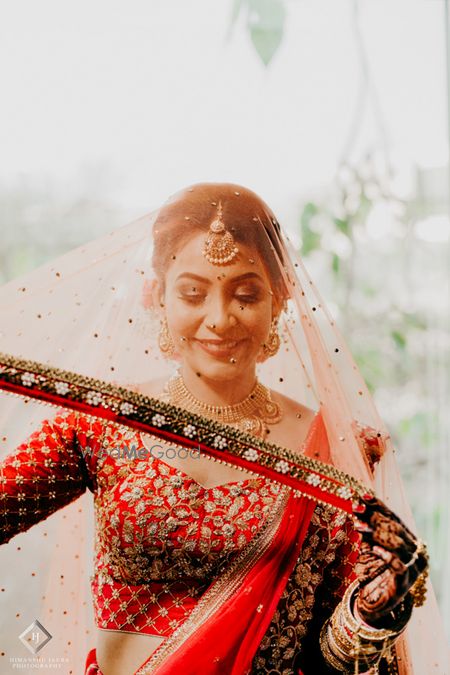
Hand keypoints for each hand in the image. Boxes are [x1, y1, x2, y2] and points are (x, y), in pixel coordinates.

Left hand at [352, 494, 427, 623]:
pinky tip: (373, 549)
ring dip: (375, 533)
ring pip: (397, 543)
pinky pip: (397, 564)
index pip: (394, 518)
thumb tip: (357, 505)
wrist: (381, 602)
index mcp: (409, 539)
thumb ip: (368, 528)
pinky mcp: (405, 581)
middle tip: (356, 508)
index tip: (363, 495)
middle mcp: (414, 550)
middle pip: (394, 528)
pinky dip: (385, 555)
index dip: (379, 506)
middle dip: (374, 516)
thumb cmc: (377, 570)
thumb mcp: (372, 545)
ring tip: (358, 526)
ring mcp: (413, 566)